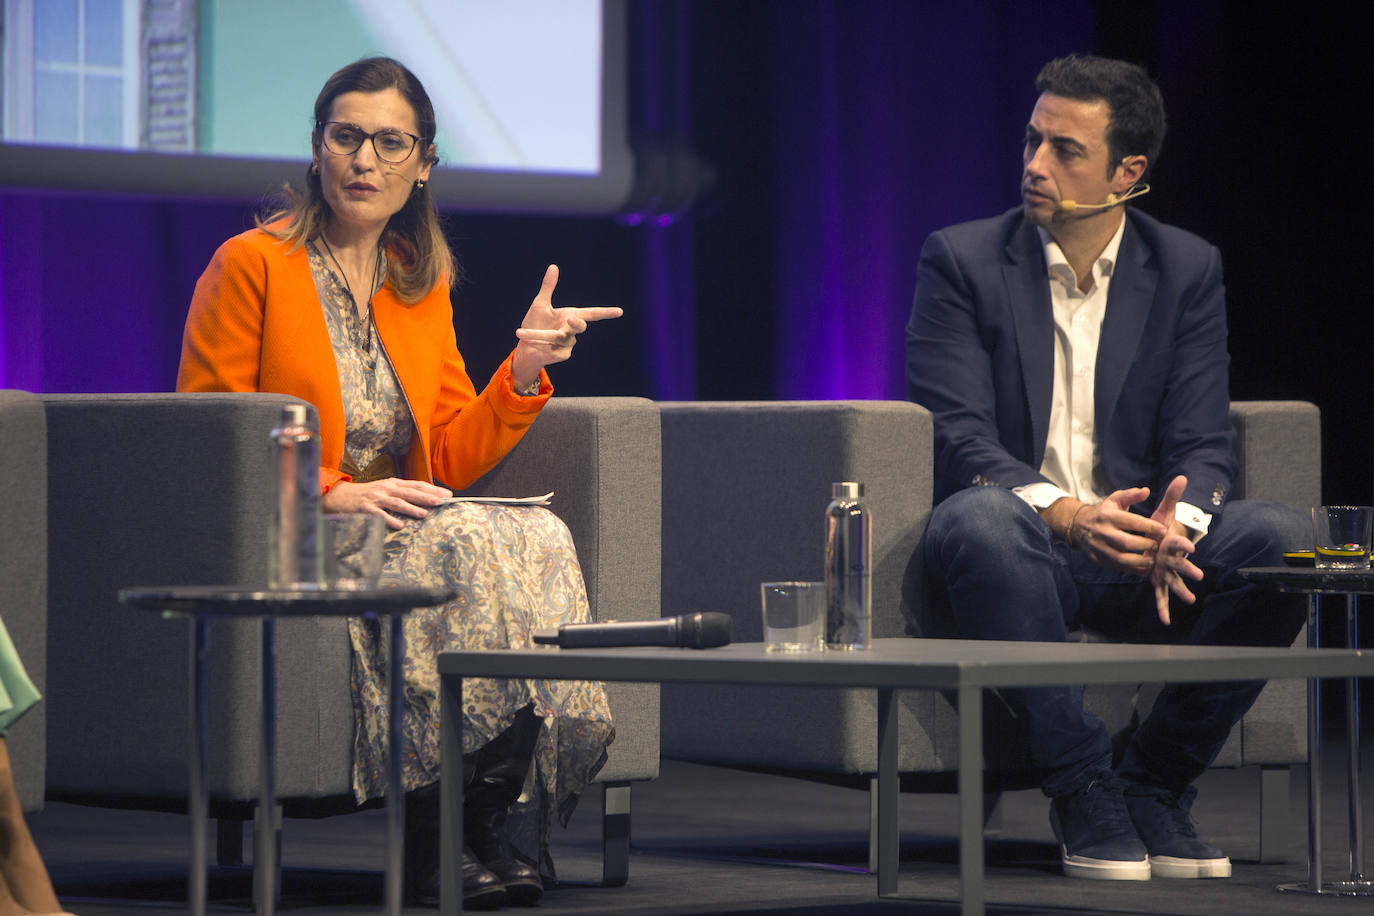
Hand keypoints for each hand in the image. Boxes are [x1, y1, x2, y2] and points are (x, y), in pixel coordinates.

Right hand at [322, 477, 451, 529]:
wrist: (340, 495)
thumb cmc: (367, 494)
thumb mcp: (385, 489)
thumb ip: (402, 493)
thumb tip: (425, 498)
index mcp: (393, 483)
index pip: (416, 485)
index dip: (432, 489)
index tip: (447, 494)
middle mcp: (386, 489)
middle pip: (409, 492)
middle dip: (426, 496)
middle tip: (441, 501)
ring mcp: (376, 498)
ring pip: (396, 502)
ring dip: (411, 508)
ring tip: (424, 514)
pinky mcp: (366, 509)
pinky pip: (380, 515)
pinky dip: (390, 520)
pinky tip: (400, 526)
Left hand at [510, 264, 622, 387]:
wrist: (525, 346)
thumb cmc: (534, 324)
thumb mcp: (540, 304)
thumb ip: (548, 287)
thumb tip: (553, 266)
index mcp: (571, 315)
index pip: (592, 314)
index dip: (606, 313)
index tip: (620, 312)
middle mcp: (572, 330)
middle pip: (581, 326)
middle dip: (577, 323)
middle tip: (570, 319)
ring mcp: (568, 344)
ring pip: (558, 337)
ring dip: (538, 334)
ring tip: (520, 332)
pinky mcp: (561, 355)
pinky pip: (551, 347)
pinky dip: (537, 343)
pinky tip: (530, 343)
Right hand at [1065, 487, 1168, 575]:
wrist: (1078, 526)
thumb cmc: (1103, 512)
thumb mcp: (1114, 499)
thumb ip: (1131, 495)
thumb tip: (1146, 491)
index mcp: (1108, 515)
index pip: (1132, 522)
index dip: (1150, 527)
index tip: (1163, 530)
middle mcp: (1101, 531)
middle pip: (1126, 542)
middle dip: (1145, 545)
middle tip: (1157, 545)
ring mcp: (1098, 547)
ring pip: (1120, 558)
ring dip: (1139, 561)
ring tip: (1151, 560)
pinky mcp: (1096, 558)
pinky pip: (1115, 567)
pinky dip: (1131, 569)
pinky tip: (1142, 568)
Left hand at [1146, 475, 1202, 624]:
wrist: (1158, 542)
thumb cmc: (1161, 528)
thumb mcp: (1165, 511)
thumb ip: (1172, 496)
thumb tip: (1181, 476)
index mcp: (1170, 542)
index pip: (1177, 542)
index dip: (1182, 544)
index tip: (1189, 548)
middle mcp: (1170, 558)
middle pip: (1180, 564)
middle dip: (1187, 569)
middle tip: (1198, 576)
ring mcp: (1166, 571)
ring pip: (1174, 582)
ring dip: (1181, 591)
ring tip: (1189, 600)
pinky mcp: (1159, 581)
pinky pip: (1160, 595)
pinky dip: (1163, 608)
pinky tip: (1165, 620)